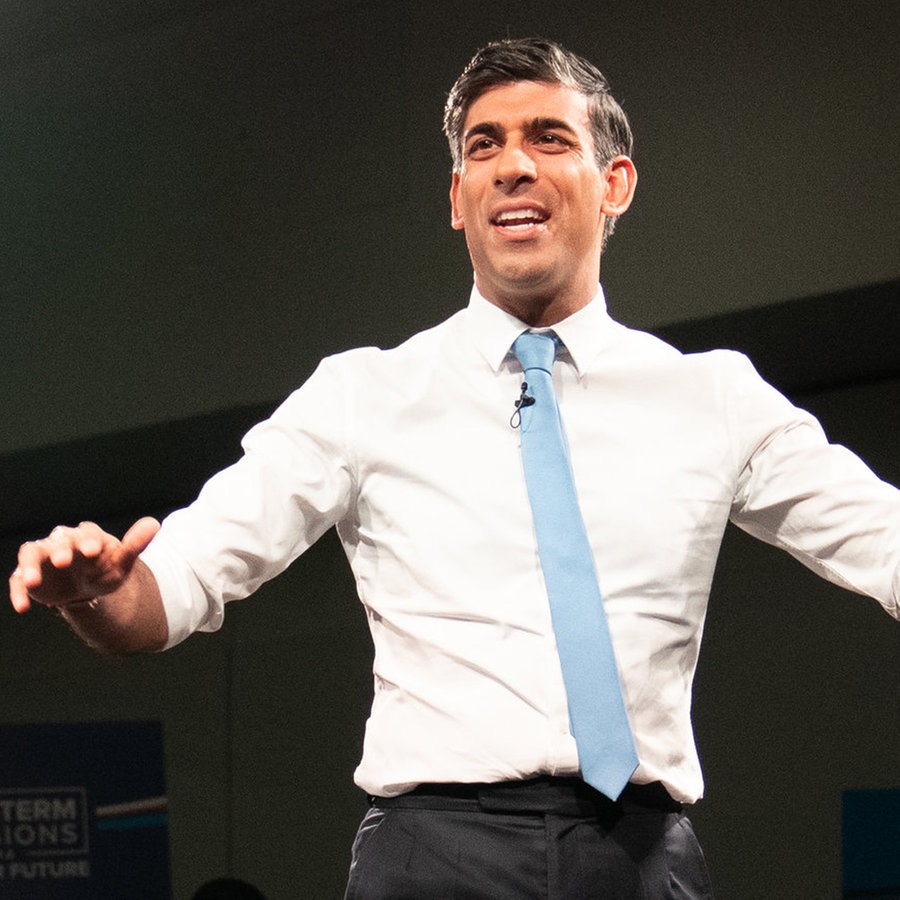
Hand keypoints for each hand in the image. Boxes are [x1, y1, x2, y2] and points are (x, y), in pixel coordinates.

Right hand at [9, 517, 160, 613]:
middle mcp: (62, 542)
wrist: (87, 588)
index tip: (93, 551)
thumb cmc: (105, 570)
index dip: (89, 540)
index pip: (87, 533)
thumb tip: (154, 523)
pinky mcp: (28, 575)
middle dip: (60, 549)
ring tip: (32, 581)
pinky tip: (22, 607)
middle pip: (58, 540)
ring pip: (31, 554)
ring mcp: (43, 557)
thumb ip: (135, 544)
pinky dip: (17, 591)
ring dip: (30, 566)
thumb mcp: (122, 561)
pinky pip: (17, 579)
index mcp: (87, 536)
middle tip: (64, 561)